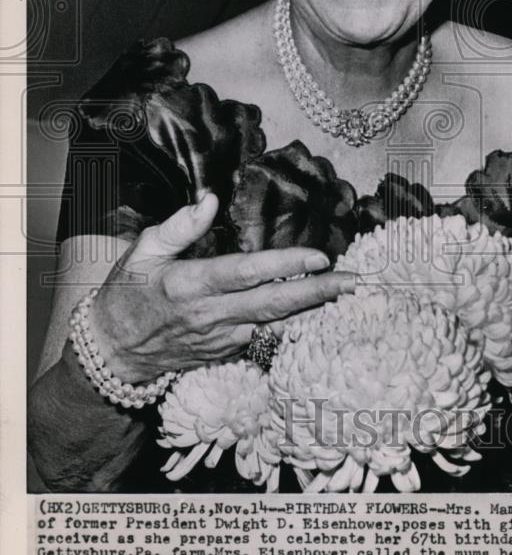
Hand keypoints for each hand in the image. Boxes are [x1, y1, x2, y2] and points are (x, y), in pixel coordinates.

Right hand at [89, 192, 355, 382]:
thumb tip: (210, 200)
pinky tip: (322, 313)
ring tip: (351, 296)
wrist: (113, 354)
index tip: (319, 257)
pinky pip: (268, 336)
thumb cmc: (128, 294)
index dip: (285, 266)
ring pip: (278, 325)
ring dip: (316, 311)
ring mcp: (223, 338)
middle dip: (319, 293)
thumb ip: (178, 227)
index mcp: (191, 285)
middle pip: (275, 304)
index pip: (246, 273)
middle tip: (355, 281)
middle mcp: (212, 315)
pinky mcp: (227, 352)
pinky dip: (296, 324)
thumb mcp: (142, 252)